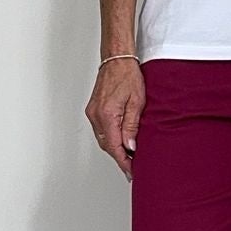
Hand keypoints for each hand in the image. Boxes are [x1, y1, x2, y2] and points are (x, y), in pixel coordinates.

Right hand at [85, 56, 144, 178]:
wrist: (117, 60)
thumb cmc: (128, 76)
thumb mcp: (137, 102)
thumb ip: (132, 126)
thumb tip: (130, 146)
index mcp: (107, 114)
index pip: (114, 146)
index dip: (123, 161)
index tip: (131, 171)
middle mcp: (96, 115)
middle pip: (107, 145)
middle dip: (120, 157)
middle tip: (133, 166)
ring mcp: (92, 113)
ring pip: (103, 139)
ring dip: (115, 148)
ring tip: (129, 155)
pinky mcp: (93, 110)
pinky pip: (101, 130)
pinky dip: (110, 138)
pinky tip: (120, 140)